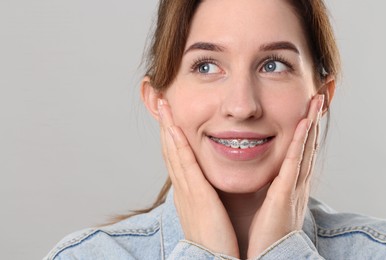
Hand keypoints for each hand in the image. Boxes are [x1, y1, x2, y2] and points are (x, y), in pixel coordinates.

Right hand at [158, 99, 239, 257]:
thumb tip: (206, 186)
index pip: (177, 157)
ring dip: (168, 127)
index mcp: (188, 191)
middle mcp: (183, 187)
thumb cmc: (216, 239)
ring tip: (164, 105)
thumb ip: (207, 196)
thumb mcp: (207, 212)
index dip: (172, 135)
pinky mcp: (196, 194)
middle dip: (165, 124)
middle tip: (161, 102)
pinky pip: (185, 164)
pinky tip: (174, 128)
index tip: (170, 116)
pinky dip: (178, 144)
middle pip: (170, 149)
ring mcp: (187, 190)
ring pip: (174, 152)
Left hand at [247, 95, 323, 258]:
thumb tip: (262, 175)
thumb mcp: (269, 204)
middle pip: (307, 146)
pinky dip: (300, 143)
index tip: (307, 111)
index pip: (300, 152)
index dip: (305, 131)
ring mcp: (293, 188)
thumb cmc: (266, 233)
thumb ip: (268, 187)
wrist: (270, 256)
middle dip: (312, 122)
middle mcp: (296, 183)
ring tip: (315, 103)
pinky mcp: (285, 194)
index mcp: (290, 185)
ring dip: (310, 125)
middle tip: (317, 99)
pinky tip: (303, 125)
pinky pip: (294, 164)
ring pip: (304, 149)